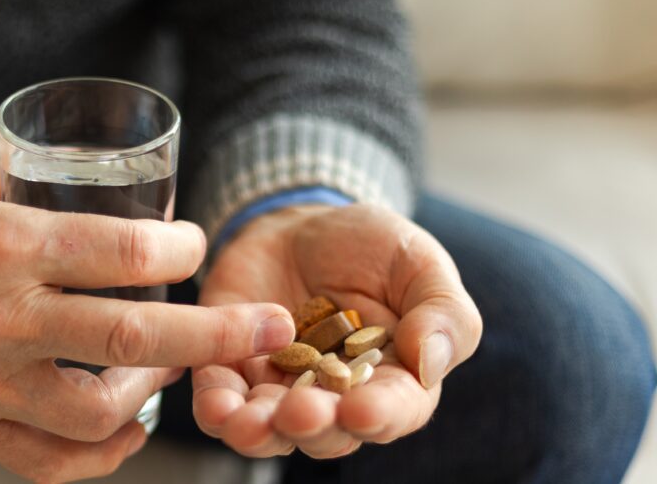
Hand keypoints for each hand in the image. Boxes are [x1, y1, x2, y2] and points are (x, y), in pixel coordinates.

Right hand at [0, 124, 294, 481]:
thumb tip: (85, 176)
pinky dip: (98, 457)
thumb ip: (25, 167)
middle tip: (272, 329)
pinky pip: (42, 459)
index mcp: (0, 243)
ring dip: (155, 393)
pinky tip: (126, 432)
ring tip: (177, 367)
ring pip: (95, 412)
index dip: (180, 247)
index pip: (123, 251)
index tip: (196, 242)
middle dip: (218, 334)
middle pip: (133, 335)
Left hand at [192, 203, 481, 458]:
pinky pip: (221, 401)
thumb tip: (429, 363)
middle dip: (314, 427)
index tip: (362, 410)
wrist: (301, 224)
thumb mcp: (418, 262)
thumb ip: (442, 311)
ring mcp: (283, 389)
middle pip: (329, 433)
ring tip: (248, 423)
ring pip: (271, 431)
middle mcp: (339, 398)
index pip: (396, 410)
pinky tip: (215, 406)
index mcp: (395, 378)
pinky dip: (216, 408)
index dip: (380, 416)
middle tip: (300, 411)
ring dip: (259, 433)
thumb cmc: (371, 247)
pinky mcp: (234, 370)